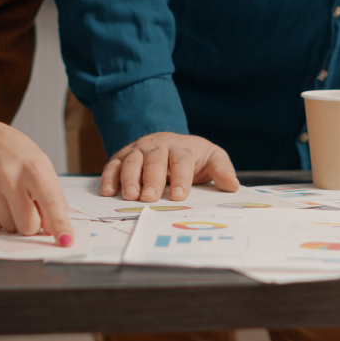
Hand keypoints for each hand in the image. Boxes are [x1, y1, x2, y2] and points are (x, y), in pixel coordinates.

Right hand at [0, 120, 73, 245]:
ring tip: (12, 198)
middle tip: (31, 207)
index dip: (60, 225)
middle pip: (28, 225)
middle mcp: (10, 176)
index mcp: (35, 168)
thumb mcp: (44, 170)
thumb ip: (52, 199)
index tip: (66, 241)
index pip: (51, 203)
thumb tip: (52, 230)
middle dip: (33, 224)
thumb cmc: (21, 158)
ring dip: (15, 220)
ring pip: (10, 227)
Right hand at [100, 132, 239, 201]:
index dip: (181, 178)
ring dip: (129, 179)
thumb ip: (222, 170)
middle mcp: (158, 145)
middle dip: (152, 179)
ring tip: (130, 197)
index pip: (182, 161)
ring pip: (132, 162)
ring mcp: (139, 149)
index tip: (179, 196)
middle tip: (150, 198)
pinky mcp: (123, 156)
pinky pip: (113, 165)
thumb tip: (232, 185)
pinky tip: (107, 192)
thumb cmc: (195, 156)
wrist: (172, 142)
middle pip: (154, 160)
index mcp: (182, 147)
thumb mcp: (213, 158)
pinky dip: (109, 177)